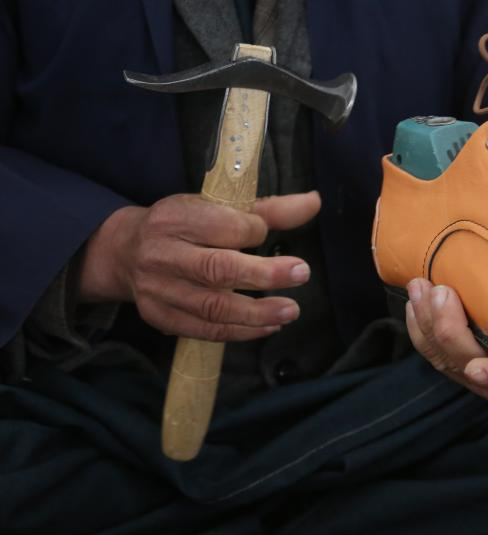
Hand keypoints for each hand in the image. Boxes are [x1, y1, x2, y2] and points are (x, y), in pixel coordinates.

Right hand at [79, 191, 320, 341]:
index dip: (254, 231)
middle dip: (265, 274)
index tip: (265, 233)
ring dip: (257, 313)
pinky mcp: (159, 316)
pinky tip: (269, 326)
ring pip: (212, 307)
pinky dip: (241, 331)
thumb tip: (314, 202)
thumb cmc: (183, 226)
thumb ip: (268, 209)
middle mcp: (162, 254)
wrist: (124, 252)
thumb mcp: (216, 207)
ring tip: (290, 310)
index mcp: (175, 218)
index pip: (223, 227)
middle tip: (302, 273)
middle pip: (217, 269)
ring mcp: (158, 289)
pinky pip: (205, 330)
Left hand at [405, 207, 487, 403]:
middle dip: (451, 338)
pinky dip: (420, 325)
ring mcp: (487, 360)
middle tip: (441, 295)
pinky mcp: (462, 345)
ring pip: (448, 361)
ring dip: (431, 328)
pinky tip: (414, 295)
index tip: (480, 366)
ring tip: (423, 288)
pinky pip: (432, 347)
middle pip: (475, 373)